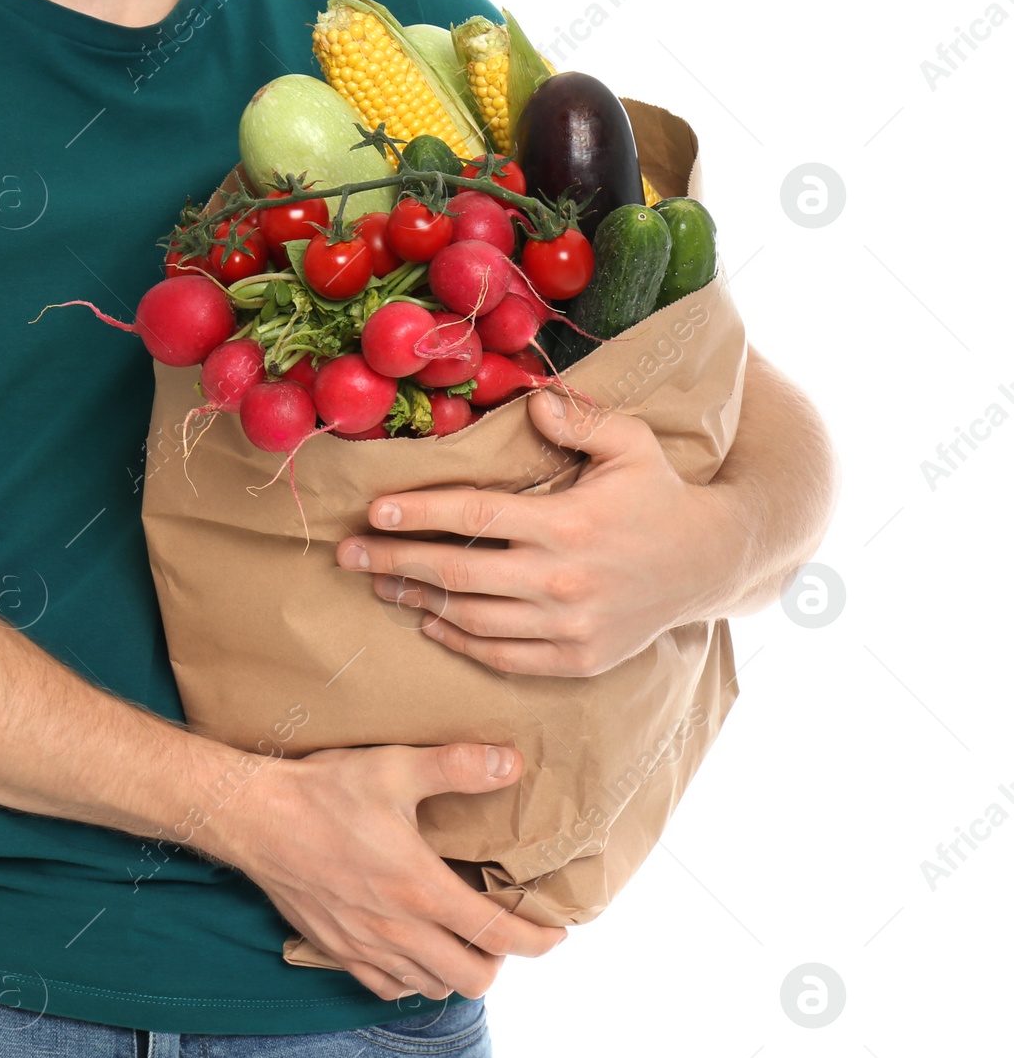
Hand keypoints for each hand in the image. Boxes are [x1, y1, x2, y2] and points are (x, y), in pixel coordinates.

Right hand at [208, 741, 566, 1000]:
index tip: (553, 933)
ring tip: (458, 935)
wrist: (253, 817)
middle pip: (471, 978)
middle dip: (499, 960)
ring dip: (455, 969)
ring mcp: (364, 945)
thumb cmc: (322, 791)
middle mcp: (397, 928)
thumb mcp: (393, 766)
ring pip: (431, 987)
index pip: (498, 935)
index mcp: (419, 887)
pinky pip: (386, 987)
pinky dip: (410, 977)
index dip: (537, 941)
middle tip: (498, 927)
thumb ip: (456, 766)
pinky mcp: (336, 948)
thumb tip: (511, 762)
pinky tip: (411, 946)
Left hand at [336, 388, 748, 676]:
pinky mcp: (576, 660)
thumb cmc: (661, 495)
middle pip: (458, 573)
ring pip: (473, 619)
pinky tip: (429, 623)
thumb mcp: (631, 445)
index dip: (420, 512)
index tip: (374, 510)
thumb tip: (529, 398)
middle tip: (347, 556)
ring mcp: (569, 626)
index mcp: (567, 523)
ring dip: (417, 602)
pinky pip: (502, 657)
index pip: (475, 516)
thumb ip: (578, 420)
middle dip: (393, 562)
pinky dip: (459, 641)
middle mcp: (562, 579)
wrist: (711, 564)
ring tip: (378, 585)